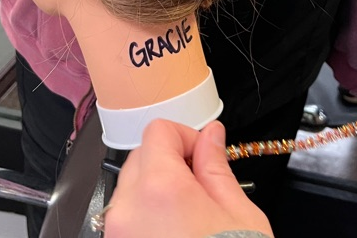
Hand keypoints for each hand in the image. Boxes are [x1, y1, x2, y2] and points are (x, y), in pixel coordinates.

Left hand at [104, 120, 273, 237]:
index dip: (186, 137)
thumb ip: (216, 167)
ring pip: (131, 188)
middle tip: (201, 188)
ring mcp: (117, 235)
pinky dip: (147, 217)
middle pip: (141, 156)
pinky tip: (176, 236)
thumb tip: (211, 136)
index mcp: (161, 188)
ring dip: (157, 190)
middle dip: (171, 162)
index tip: (203, 155)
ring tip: (189, 220)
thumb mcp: (238, 215)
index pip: (159, 130)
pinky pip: (126, 219)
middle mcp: (128, 209)